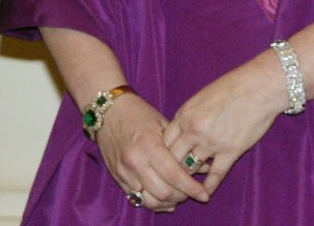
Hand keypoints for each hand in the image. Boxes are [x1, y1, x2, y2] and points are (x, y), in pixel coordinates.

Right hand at [96, 93, 207, 211]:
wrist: (107, 110)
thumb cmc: (138, 113)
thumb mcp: (162, 124)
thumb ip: (181, 147)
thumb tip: (205, 166)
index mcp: (148, 144)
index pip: (173, 175)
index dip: (191, 188)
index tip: (203, 193)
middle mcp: (135, 160)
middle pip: (163, 192)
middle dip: (181, 196)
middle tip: (191, 192)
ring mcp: (124, 171)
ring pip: (150, 201)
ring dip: (167, 202)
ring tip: (177, 196)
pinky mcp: (117, 177)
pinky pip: (137, 199)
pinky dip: (152, 202)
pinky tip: (163, 197)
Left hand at [161, 53, 283, 197]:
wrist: (258, 87)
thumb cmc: (230, 87)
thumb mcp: (200, 98)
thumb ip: (188, 116)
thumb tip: (181, 132)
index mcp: (184, 115)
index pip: (164, 142)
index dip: (161, 155)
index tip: (163, 163)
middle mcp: (193, 130)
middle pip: (172, 158)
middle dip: (170, 170)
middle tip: (170, 180)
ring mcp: (211, 142)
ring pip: (191, 168)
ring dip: (188, 178)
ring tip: (186, 188)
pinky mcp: (231, 151)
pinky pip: (216, 174)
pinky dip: (209, 186)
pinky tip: (206, 193)